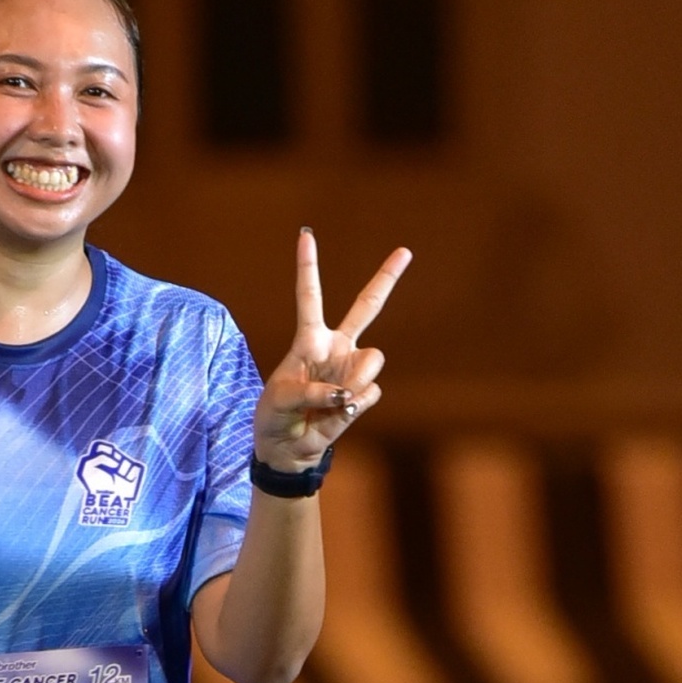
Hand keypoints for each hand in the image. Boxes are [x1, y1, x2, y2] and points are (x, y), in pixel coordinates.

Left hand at [254, 228, 409, 475]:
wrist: (288, 448)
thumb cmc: (276, 416)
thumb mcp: (280, 399)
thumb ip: (311, 391)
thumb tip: (345, 392)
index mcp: (309, 338)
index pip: (310, 296)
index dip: (307, 266)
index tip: (306, 234)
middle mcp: (336, 347)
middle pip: (367, 306)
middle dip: (386, 278)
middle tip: (405, 251)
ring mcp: (353, 369)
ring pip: (373, 358)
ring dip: (355, 379)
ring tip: (333, 399)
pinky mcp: (363, 393)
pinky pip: (369, 392)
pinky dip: (353, 405)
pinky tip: (339, 411)